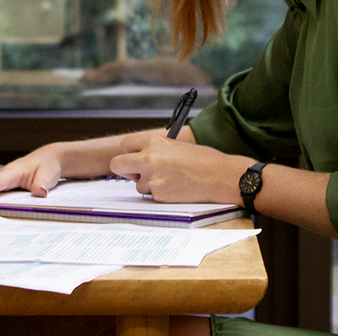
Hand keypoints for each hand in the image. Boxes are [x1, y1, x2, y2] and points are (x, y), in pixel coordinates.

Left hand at [109, 132, 247, 203]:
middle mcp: (149, 158)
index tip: (134, 156)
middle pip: (117, 164)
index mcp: (154, 142)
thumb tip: (140, 157)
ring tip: (171, 179)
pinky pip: (151, 195)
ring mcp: (152, 178)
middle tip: (135, 172)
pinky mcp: (158, 195)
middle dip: (124, 169)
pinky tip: (176, 187)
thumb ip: (155, 150)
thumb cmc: (203, 160)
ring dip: (149, 183)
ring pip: (137, 184)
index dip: (129, 152)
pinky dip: (160, 193)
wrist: (220, 176)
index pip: (124, 145)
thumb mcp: (176, 145)